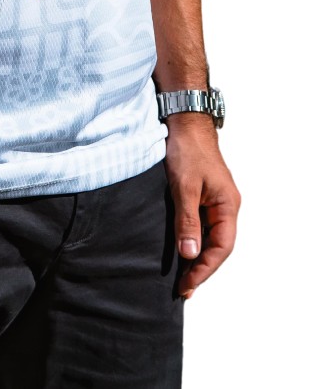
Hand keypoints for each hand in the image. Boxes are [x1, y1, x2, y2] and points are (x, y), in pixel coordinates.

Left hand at [164, 115, 239, 298]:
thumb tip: (190, 254)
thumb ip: (188, 221)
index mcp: (228, 205)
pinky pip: (201, 225)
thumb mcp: (184, 187)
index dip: (205, 269)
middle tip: (182, 289)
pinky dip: (193, 240)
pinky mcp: (203, 196)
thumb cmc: (187, 150)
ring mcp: (215, 201)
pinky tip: (181, 250)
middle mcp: (225, 205)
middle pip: (218, 246)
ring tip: (181, 277)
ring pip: (210, 236)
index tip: (188, 285)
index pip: (221, 247)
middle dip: (201, 269)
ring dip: (197, 257)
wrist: (184, 121)